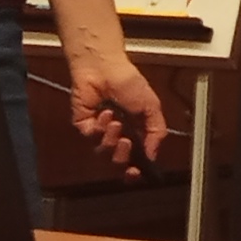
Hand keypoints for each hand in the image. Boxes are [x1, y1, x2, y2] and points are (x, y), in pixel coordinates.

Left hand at [66, 47, 172, 177]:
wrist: (105, 69)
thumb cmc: (129, 83)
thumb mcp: (152, 107)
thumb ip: (157, 131)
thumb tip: (153, 154)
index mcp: (135, 132)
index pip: (134, 159)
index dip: (135, 170)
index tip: (137, 172)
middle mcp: (117, 134)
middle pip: (117, 160)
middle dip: (122, 155)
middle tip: (126, 142)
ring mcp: (99, 131)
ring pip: (102, 151)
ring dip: (111, 137)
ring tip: (116, 121)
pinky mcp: (83, 125)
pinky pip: (90, 137)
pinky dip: (99, 127)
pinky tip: (104, 113)